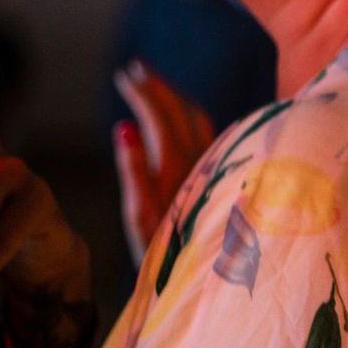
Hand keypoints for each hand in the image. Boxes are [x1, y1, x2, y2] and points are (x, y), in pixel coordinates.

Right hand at [111, 61, 214, 268]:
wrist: (210, 279)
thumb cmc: (165, 254)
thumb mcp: (139, 217)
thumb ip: (133, 170)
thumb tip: (124, 128)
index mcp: (178, 168)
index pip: (160, 117)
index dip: (143, 92)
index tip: (125, 73)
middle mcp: (203, 162)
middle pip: (182, 110)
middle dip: (158, 86)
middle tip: (135, 69)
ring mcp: (216, 167)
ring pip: (199, 119)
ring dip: (176, 97)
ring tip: (153, 84)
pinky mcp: (223, 176)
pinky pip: (209, 134)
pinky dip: (189, 116)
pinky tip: (180, 116)